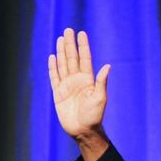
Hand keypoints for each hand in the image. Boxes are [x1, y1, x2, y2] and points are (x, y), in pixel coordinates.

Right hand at [48, 28, 111, 160]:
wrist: (83, 130)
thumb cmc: (94, 116)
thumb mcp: (100, 98)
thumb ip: (101, 82)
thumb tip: (108, 66)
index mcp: (88, 80)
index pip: (85, 59)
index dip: (83, 46)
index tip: (81, 33)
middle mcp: (77, 80)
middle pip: (72, 58)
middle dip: (70, 44)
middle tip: (68, 30)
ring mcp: (67, 86)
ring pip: (63, 64)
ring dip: (61, 52)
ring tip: (60, 39)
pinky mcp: (59, 93)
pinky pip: (54, 77)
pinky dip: (53, 67)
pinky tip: (53, 57)